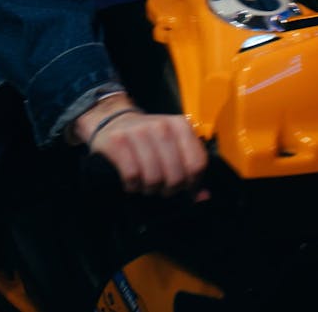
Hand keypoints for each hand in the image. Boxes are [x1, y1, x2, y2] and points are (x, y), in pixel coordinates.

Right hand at [72, 95, 208, 197]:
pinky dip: (133, 185)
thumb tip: (203, 197)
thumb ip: (190, 169)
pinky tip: (132, 181)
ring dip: (150, 189)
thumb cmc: (149, 140)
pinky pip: (132, 176)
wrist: (114, 120)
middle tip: (162, 187)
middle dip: (169, 189)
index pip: (197, 164)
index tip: (183, 185)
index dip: (192, 182)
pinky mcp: (118, 141)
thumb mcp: (173, 146)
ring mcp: (138, 132)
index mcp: (180, 125)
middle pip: (176, 175)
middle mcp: (161, 126)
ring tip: (147, 184)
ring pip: (154, 178)